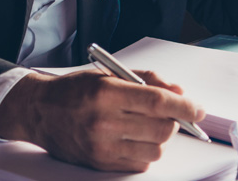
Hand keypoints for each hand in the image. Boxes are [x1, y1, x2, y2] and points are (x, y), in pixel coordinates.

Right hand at [0, 70, 204, 171]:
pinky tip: (134, 139)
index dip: (185, 105)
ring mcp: (102, 146)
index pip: (158, 101)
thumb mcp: (108, 74)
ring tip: (146, 126)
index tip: (198, 108)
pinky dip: (146, 151)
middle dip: (174, 121)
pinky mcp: (100, 163)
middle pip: (162, 128)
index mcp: (106, 93)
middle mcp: (104, 121)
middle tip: (168, 114)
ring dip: (160, 137)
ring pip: (155, 149)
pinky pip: (141, 162)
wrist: (39, 112)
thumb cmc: (74, 90)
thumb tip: (179, 92)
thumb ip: (146, 80)